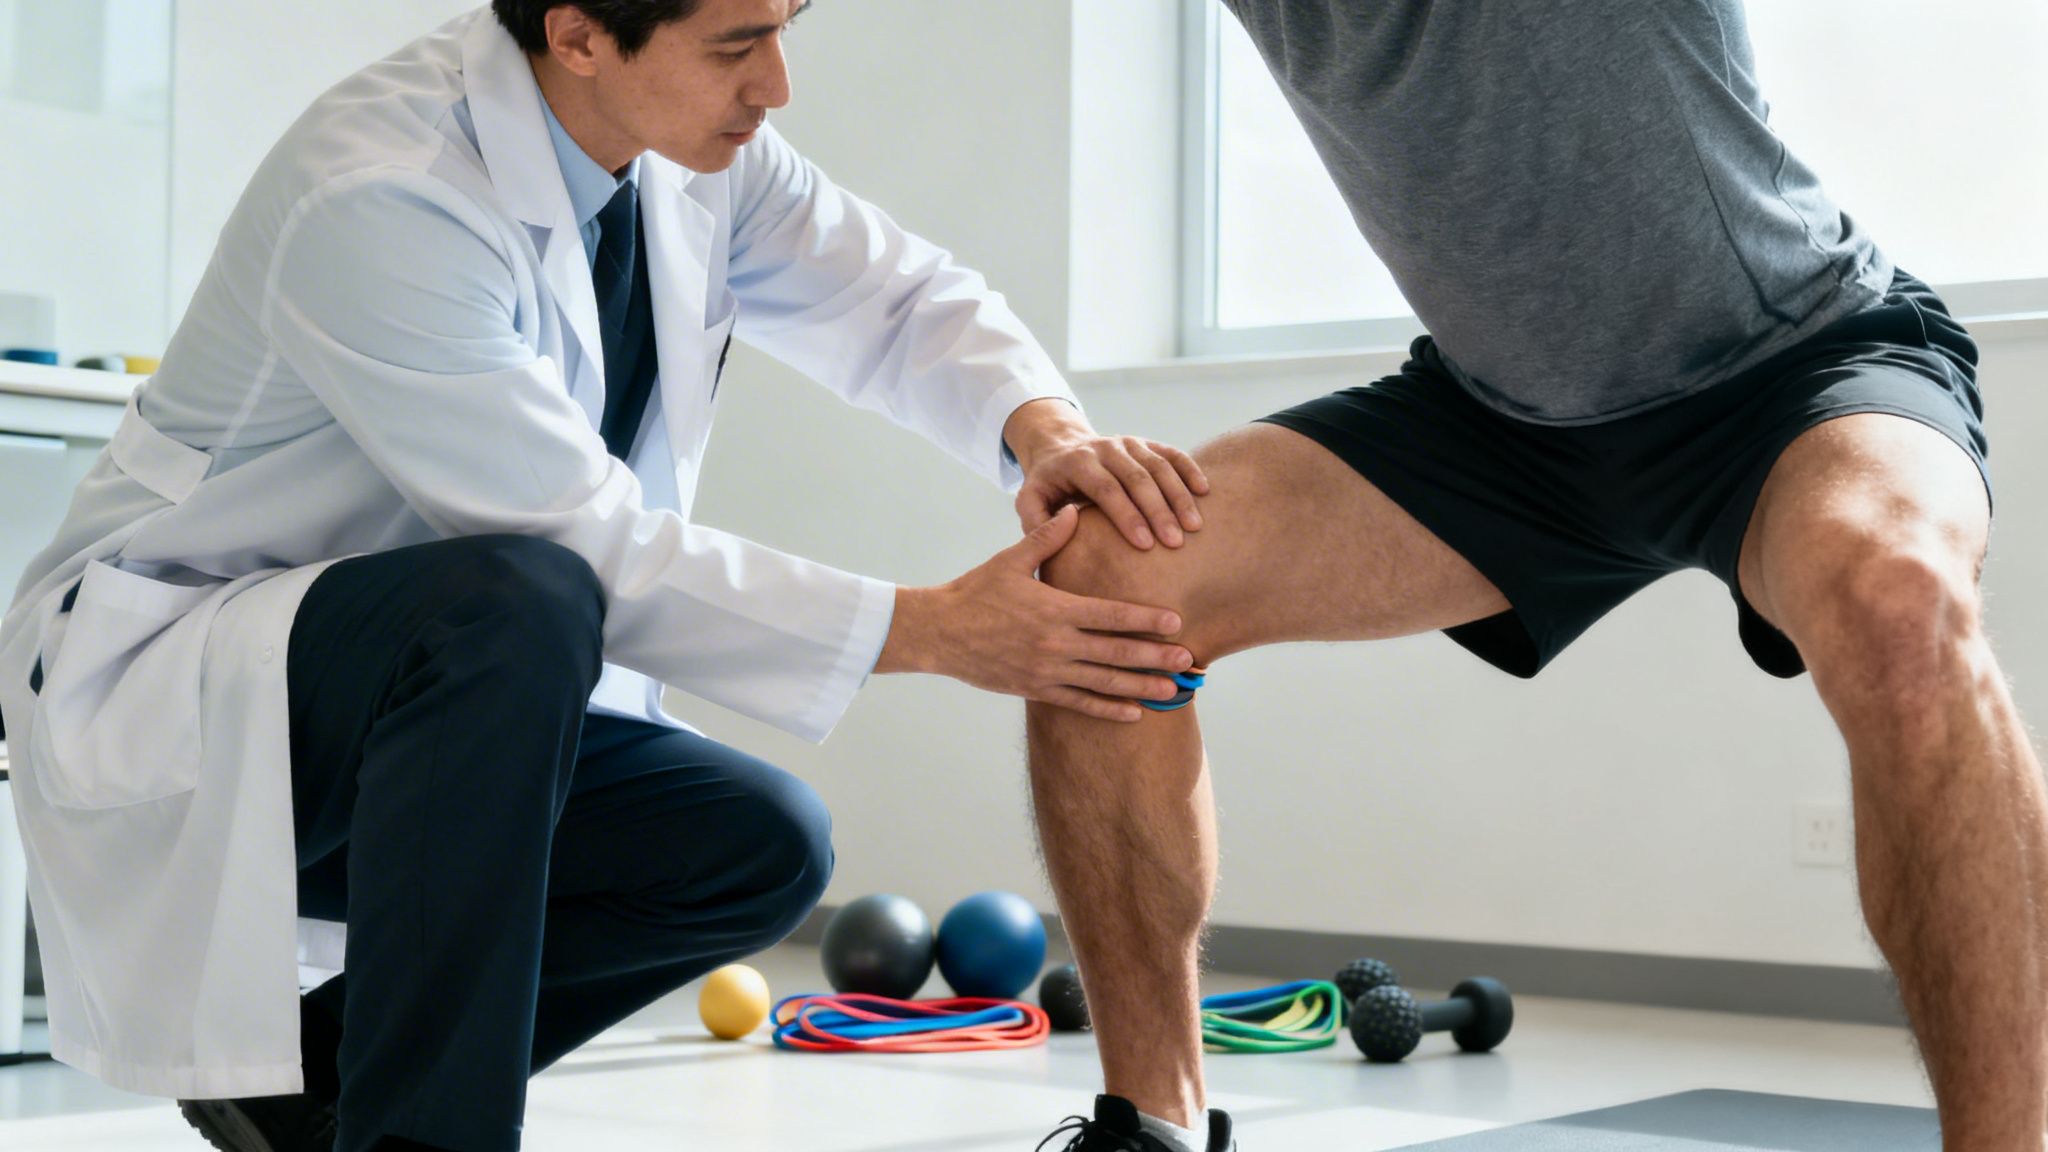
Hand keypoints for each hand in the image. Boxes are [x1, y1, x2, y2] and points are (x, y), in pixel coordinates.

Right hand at [875, 506, 1194, 720]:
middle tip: (1190, 660)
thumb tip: (1075, 511)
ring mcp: (1046, 670)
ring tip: (1173, 692)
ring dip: (1141, 688)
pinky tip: (1134, 712)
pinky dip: (1108, 708)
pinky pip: (1078, 703)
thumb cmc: (975, 592)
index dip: (1147, 619)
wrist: (938, 632)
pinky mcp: (1035, 689)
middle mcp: (1055, 643)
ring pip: (1104, 683)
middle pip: (1116, 652)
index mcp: (1055, 608)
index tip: (1177, 621)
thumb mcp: (1010, 560)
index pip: (1111, 614)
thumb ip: (1047, 539)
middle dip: (1156, 657)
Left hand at [1004, 399, 1208, 550]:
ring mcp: (1128, 443)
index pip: (1107, 489)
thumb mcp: (1029, 500)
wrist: (1059, 447)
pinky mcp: (1145, 442)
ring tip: (1194, 526)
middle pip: (1138, 478)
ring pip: (1159, 466)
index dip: (1127, 515)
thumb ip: (1035, 521)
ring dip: (1179, 496)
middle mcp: (1106, 448)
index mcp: (1078, 462)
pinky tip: (1204, 491)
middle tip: (1176, 542)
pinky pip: (1171, 453)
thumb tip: (1060, 532)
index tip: (1145, 545)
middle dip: (1159, 511)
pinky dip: (1189, 469)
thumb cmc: (1047, 485)